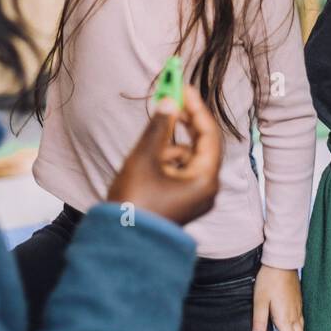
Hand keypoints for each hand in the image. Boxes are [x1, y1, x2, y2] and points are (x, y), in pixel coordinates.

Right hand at [106, 85, 221, 226]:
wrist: (121, 243)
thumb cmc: (134, 203)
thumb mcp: (144, 158)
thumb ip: (159, 127)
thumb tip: (169, 102)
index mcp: (205, 179)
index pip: (208, 134)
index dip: (196, 108)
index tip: (183, 88)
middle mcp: (206, 188)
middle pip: (201, 145)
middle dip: (184, 124)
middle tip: (171, 100)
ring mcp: (194, 197)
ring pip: (188, 158)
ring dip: (170, 145)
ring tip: (148, 148)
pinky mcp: (181, 201)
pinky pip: (179, 171)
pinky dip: (166, 160)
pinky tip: (147, 163)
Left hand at [252, 265, 303, 330]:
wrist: (281, 262)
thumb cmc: (269, 281)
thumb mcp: (260, 300)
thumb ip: (259, 320)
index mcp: (285, 317)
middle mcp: (295, 315)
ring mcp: (298, 308)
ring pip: (302, 329)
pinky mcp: (299, 301)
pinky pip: (301, 320)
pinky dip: (296, 327)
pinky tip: (287, 323)